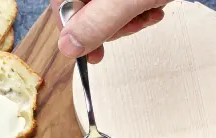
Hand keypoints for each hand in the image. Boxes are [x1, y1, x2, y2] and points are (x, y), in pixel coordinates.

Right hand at [51, 0, 170, 63]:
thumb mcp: (125, 0)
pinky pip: (119, 4)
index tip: (96, 55)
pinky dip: (136, 9)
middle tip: (134, 23)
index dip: (78, 35)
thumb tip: (68, 48)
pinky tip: (152, 6)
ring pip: (104, 10)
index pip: (63, 9)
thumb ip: (97, 23)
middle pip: (84, 11)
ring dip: (129, 19)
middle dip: (112, 25)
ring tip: (148, 12)